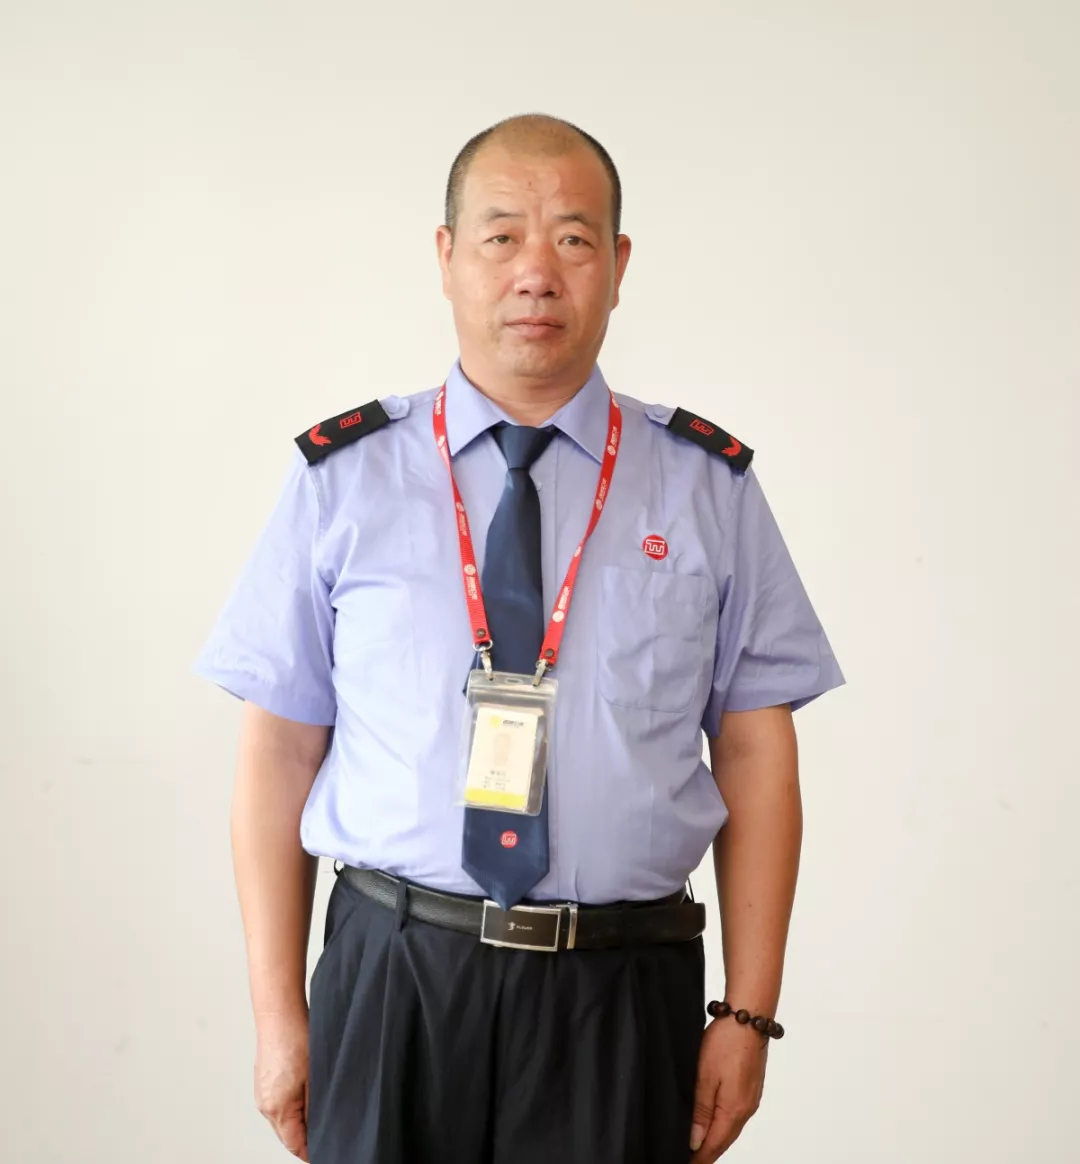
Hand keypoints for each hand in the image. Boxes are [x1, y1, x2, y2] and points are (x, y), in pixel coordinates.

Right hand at [254, 1010, 310, 1160]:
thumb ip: (315, 1107)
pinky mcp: (263, 1082)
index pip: (295, 1144)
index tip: (324, 1151)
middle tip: (326, 1136)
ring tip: (318, 1117)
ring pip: (281, 1121)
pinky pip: (277, 1106)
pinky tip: (304, 1098)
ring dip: (297, 1123)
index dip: (311, 1152)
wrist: (279, 1013)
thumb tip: (320, 1126)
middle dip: (305, 1139)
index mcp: (278, 1108)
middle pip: (286, 1135)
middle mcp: (265, 1105)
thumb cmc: (297, 1038)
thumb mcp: (315, 1077)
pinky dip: (290, 1109)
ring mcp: (261, 1093)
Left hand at [689, 1016, 768, 1160]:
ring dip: (716, 1140)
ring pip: (732, 1129)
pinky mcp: (752, 1088)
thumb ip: (701, 1111)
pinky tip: (716, 1124)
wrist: (748, 1017)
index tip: (687, 1163)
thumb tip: (696, 1141)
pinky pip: (737, 1116)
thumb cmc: (727, 1041)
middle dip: (708, 1153)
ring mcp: (751, 1099)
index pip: (715, 1145)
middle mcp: (747, 1109)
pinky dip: (725, 1126)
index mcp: (734, 1109)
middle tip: (691, 1160)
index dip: (700, 1158)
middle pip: (725, 1140)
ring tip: (700, 1148)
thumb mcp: (705, 1076)